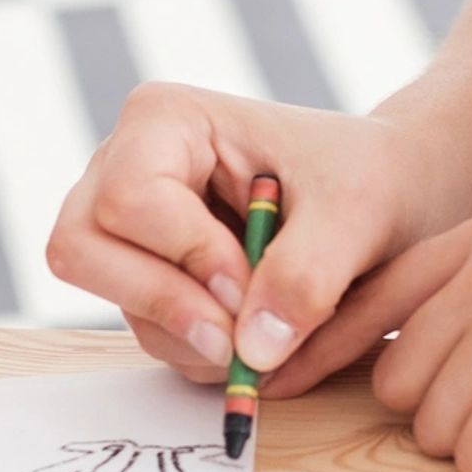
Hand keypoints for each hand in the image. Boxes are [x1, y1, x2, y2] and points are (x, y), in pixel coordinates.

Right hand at [46, 83, 444, 384]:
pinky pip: (146, 330)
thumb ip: (306, 275)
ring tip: (269, 333)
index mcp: (165, 121)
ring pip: (115, 301)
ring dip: (192, 337)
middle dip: (165, 303)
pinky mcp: (146, 275)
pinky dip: (199, 350)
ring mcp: (127, 227)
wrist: (388, 195)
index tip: (249, 287)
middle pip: (82, 249)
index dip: (184, 255)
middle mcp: (125, 166)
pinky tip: (256, 333)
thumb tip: (252, 351)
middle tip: (239, 340)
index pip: (128, 199)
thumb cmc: (369, 178)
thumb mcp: (355, 215)